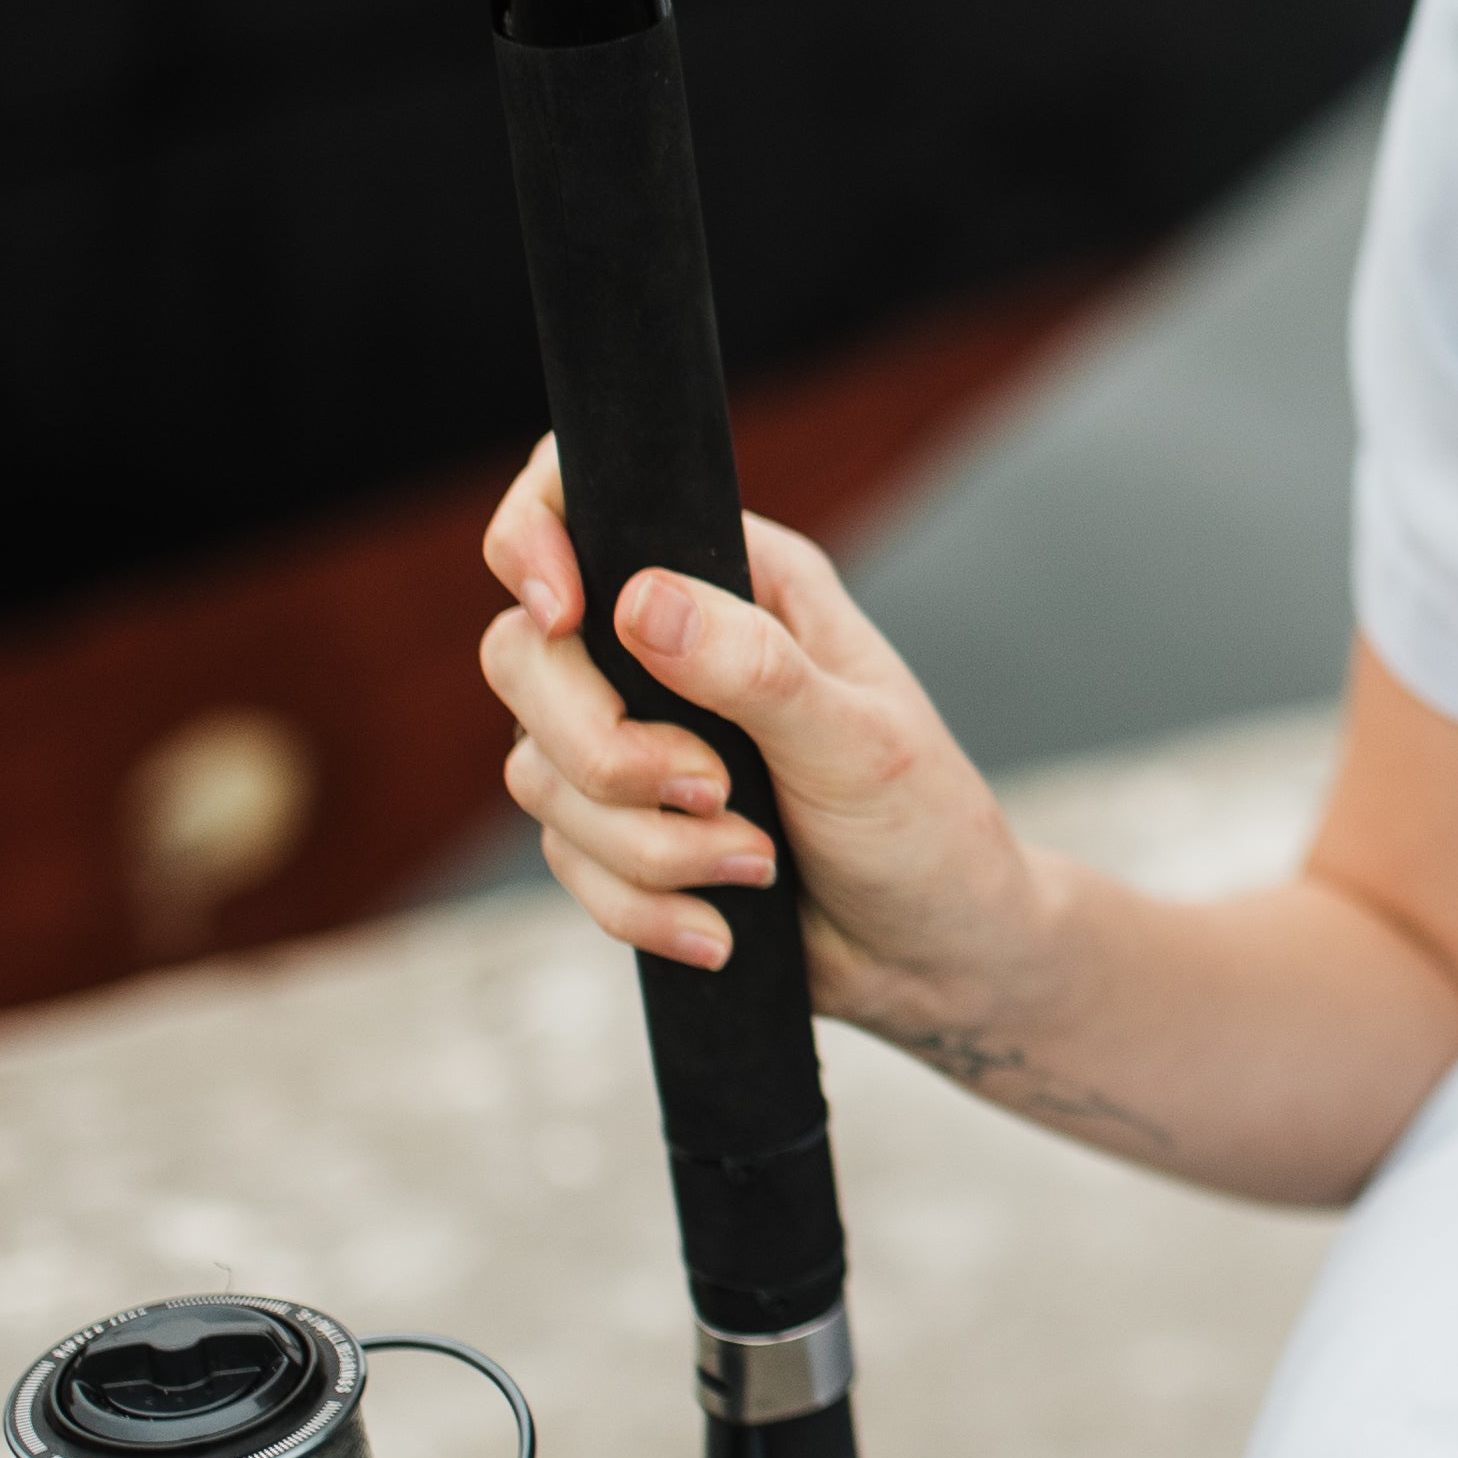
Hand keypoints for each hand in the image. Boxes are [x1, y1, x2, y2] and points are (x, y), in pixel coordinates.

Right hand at [476, 443, 1046, 1051]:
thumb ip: (755, 669)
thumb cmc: (923, 825)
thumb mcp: (858, 742)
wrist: (932, 954)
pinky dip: (640, 903)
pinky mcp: (618, 824)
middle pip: (526, 655)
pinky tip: (721, 924)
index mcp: (738, 580)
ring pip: (538, 771)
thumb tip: (640, 601)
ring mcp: (633, 735)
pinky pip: (565, 857)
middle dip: (605, 749)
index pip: (584, 502)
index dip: (533, 539)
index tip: (561, 612)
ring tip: (756, 862)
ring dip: (645, 844)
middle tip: (716, 791)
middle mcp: (667, 645)